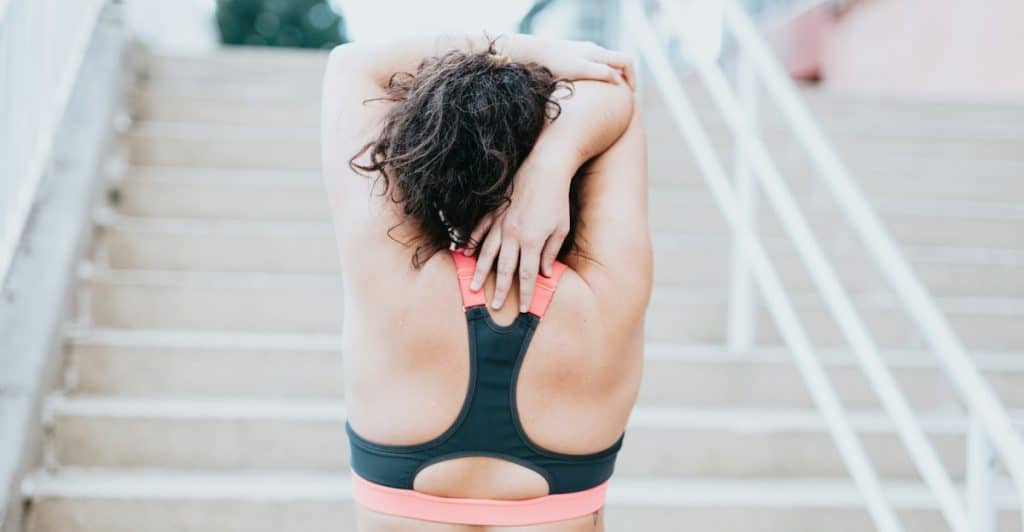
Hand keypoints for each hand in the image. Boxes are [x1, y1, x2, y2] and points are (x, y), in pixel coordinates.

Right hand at [466, 154, 571, 311]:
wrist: (546, 167)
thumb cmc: (557, 199)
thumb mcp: (561, 228)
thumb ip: (550, 252)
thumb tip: (545, 273)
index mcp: (532, 241)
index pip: (528, 274)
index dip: (527, 293)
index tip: (524, 309)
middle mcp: (513, 235)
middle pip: (504, 268)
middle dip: (500, 289)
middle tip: (494, 306)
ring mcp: (501, 222)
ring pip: (487, 252)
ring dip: (480, 271)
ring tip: (473, 285)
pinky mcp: (495, 211)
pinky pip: (480, 229)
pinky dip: (472, 241)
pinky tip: (465, 252)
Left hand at [506, 36, 635, 90]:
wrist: (534, 54)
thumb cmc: (556, 64)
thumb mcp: (580, 70)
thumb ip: (601, 72)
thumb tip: (619, 80)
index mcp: (599, 53)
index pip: (627, 62)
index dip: (633, 78)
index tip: (630, 94)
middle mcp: (594, 50)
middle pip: (618, 63)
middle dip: (624, 80)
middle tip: (622, 99)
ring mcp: (583, 53)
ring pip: (605, 66)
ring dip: (610, 80)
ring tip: (605, 99)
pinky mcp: (574, 58)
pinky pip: (593, 68)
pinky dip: (597, 79)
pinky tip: (588, 94)